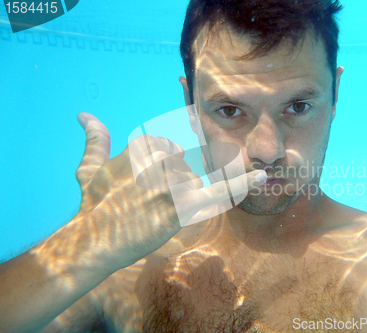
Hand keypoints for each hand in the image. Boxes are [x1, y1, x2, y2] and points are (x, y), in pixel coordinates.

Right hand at [71, 112, 265, 271]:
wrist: (95, 240)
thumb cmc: (94, 206)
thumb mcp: (90, 169)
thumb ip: (95, 140)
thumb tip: (84, 115)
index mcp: (142, 146)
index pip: (168, 147)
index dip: (162, 168)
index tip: (148, 184)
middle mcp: (159, 159)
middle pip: (183, 164)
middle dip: (171, 183)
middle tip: (148, 201)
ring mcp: (172, 181)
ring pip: (193, 181)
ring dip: (180, 197)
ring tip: (154, 210)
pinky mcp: (183, 204)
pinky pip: (217, 192)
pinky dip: (240, 184)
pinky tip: (260, 177)